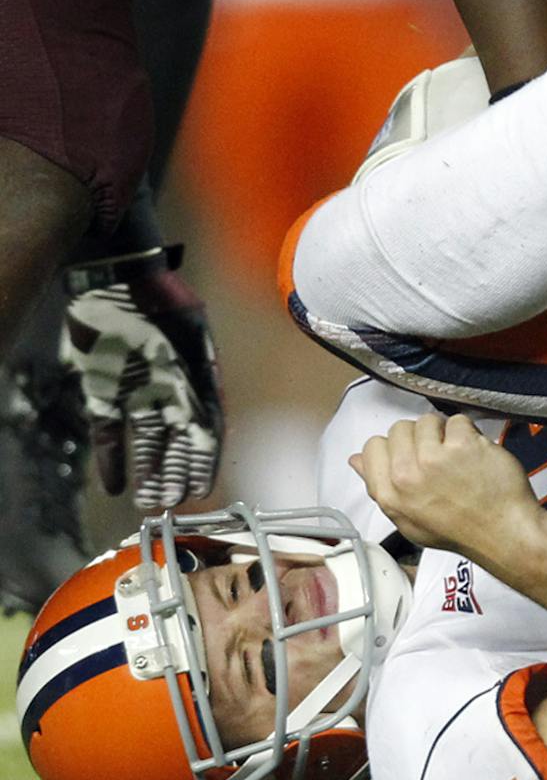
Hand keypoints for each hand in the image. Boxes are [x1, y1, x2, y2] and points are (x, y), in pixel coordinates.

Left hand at [61, 249, 222, 507]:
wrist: (113, 273)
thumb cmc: (156, 300)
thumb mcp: (184, 342)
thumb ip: (195, 386)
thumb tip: (209, 433)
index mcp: (198, 375)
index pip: (206, 427)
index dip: (204, 460)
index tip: (201, 489)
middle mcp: (172, 386)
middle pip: (176, 439)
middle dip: (174, 472)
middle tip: (169, 505)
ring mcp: (139, 388)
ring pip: (145, 440)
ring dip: (148, 471)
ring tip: (147, 503)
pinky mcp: (105, 389)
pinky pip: (110, 430)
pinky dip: (112, 456)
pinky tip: (115, 484)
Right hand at [350, 412, 541, 562]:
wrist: (502, 533)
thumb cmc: (458, 528)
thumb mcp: (407, 519)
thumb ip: (379, 486)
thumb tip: (356, 459)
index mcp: (389, 494)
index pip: (372, 447)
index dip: (394, 448)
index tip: (412, 456)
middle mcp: (406, 475)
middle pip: (400, 428)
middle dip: (420, 438)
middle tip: (440, 459)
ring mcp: (434, 458)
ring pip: (427, 420)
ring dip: (444, 433)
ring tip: (458, 456)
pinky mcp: (461, 445)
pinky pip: (457, 420)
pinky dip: (469, 433)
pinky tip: (475, 454)